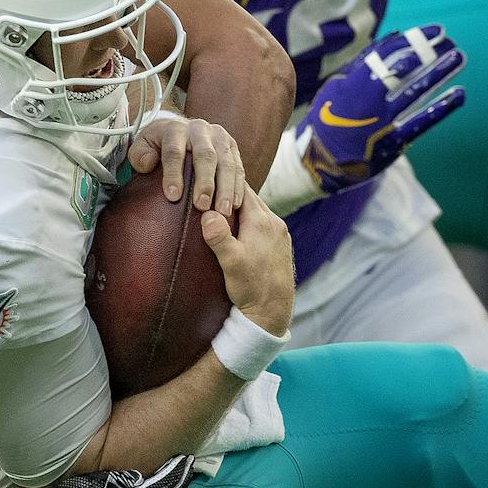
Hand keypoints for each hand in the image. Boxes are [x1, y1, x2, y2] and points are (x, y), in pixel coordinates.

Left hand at [127, 115, 246, 216]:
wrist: (181, 130)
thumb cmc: (159, 145)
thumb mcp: (143, 146)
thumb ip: (139, 155)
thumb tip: (148, 164)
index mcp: (175, 128)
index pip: (174, 151)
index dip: (173, 174)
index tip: (173, 196)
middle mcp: (200, 129)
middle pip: (205, 156)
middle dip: (204, 182)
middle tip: (201, 206)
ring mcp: (219, 137)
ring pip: (226, 162)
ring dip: (226, 188)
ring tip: (222, 211)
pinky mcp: (232, 147)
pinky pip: (238, 167)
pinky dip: (238, 187)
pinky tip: (235, 204)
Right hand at [201, 191, 293, 335]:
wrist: (273, 312)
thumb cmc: (251, 288)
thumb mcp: (231, 263)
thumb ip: (219, 237)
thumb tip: (207, 214)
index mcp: (260, 221)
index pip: (240, 188)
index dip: (222, 181)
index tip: (206, 175)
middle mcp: (274, 222)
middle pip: (249, 197)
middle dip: (229, 191)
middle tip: (209, 185)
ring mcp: (280, 233)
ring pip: (257, 209)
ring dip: (240, 205)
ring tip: (219, 204)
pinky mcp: (281, 244)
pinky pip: (263, 221)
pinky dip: (249, 218)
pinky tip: (238, 226)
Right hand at [298, 25, 464, 193]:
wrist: (317, 163)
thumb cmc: (329, 119)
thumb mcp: (338, 87)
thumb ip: (364, 64)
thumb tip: (394, 38)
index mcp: (350, 83)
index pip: (385, 55)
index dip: (412, 41)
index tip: (435, 30)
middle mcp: (365, 101)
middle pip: (401, 69)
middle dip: (426, 52)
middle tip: (448, 39)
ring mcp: (379, 122)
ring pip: (413, 92)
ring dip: (437, 73)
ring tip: (459, 57)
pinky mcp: (391, 143)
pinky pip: (419, 123)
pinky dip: (440, 108)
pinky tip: (459, 94)